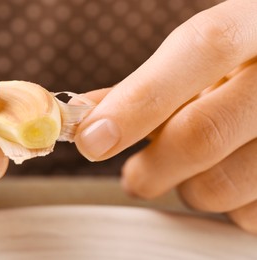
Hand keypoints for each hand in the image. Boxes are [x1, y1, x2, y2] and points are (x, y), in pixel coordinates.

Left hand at [75, 0, 256, 232]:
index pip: (202, 50)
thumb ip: (146, 85)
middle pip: (202, 132)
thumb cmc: (239, 71)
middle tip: (135, 176)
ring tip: (192, 168)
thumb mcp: (200, 63)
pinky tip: (231, 174)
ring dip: (187, 187)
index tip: (91, 140)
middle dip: (150, 168)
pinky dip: (225, 205)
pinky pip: (247, 215)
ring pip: (221, 186)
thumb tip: (85, 117)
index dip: (138, 100)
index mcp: (256, 26)